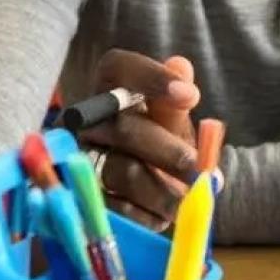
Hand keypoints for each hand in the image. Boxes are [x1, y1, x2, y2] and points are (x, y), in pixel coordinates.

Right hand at [79, 51, 200, 230]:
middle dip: (168, 151)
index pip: (118, 67)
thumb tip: (180, 67)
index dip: (151, 78)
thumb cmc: (162, 142)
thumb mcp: (173, 121)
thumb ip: (175, 101)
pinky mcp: (83, 198)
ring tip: (188, 197)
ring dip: (164, 190)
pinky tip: (163, 213)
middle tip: (198, 168)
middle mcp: (88, 120)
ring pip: (124, 172)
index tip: (191, 96)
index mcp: (110, 88)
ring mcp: (81, 159)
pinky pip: (118, 208)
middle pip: (124, 129)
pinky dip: (149, 213)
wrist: (155, 186)